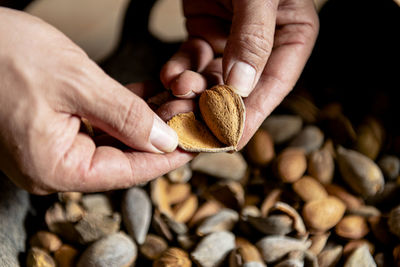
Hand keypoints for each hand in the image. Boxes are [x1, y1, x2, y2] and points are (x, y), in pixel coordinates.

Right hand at [0, 8, 191, 193]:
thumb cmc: (3, 55)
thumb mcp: (76, 83)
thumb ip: (126, 116)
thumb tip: (164, 141)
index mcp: (56, 168)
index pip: (128, 171)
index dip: (168, 158)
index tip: (197, 143)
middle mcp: (54, 166)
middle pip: (123, 159)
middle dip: (159, 136)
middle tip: (190, 116)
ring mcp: (53, 149)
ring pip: (114, 142)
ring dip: (145, 122)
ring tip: (175, 103)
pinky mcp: (54, 129)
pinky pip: (99, 127)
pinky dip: (125, 113)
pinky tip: (149, 97)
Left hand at [160, 0, 318, 146]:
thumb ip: (254, 37)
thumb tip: (242, 86)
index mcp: (292, 37)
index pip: (272, 86)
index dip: (250, 116)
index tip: (228, 139)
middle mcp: (264, 45)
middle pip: (239, 90)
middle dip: (210, 108)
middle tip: (186, 122)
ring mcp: (234, 42)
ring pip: (212, 80)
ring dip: (190, 92)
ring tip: (171, 97)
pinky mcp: (207, 35)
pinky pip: (192, 61)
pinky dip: (178, 70)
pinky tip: (166, 75)